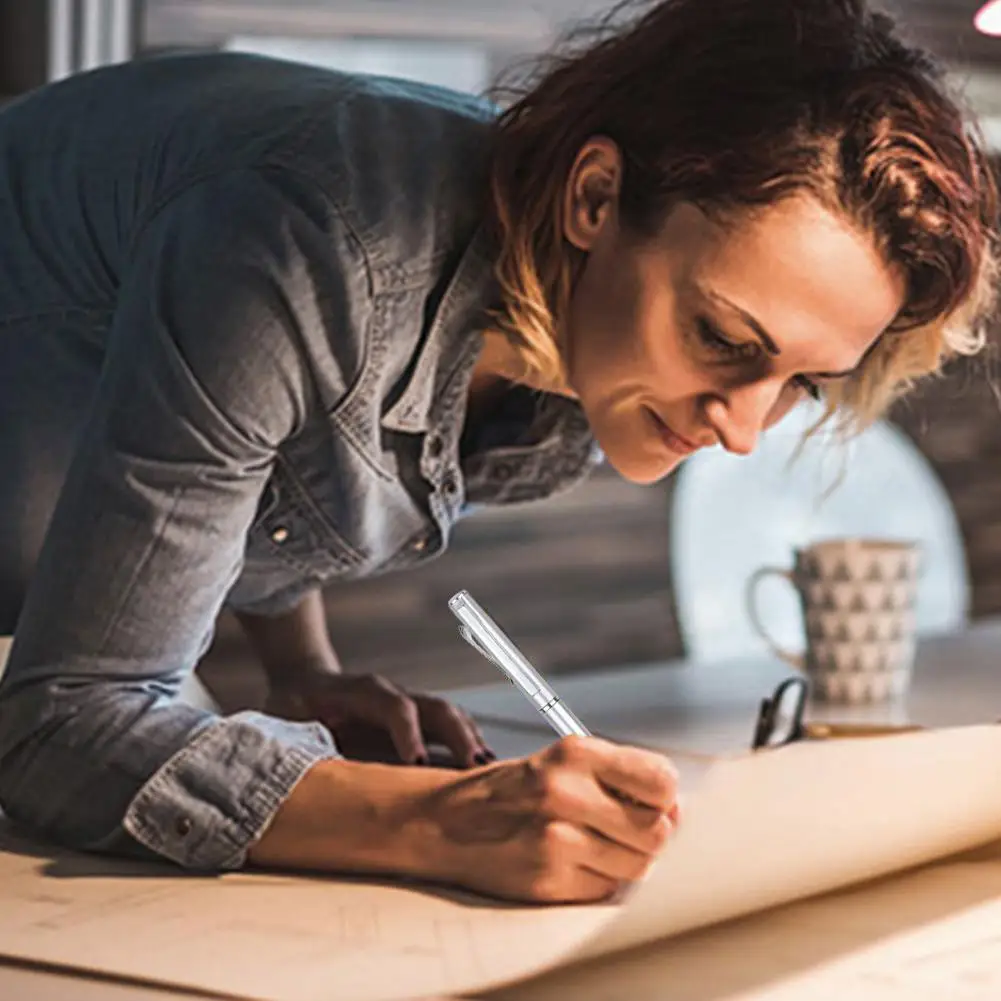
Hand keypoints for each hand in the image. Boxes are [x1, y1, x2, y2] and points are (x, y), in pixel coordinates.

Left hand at [263, 660, 494, 768]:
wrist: (302, 681)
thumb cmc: (290, 708)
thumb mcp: (284, 723)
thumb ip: (296, 744)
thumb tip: (301, 779)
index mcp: (356, 693)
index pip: (393, 706)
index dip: (408, 733)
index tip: (417, 766)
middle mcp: (390, 695)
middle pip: (434, 707)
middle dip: (458, 737)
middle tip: (474, 769)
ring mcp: (406, 705)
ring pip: (448, 717)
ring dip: (470, 743)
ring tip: (490, 774)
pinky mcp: (413, 721)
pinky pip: (448, 729)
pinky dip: (467, 747)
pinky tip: (482, 772)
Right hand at [413, 735, 679, 902]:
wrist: (449, 822)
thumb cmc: (512, 792)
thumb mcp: (564, 763)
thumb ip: (619, 778)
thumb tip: (675, 809)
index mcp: (576, 753)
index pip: (660, 781)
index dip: (666, 798)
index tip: (658, 802)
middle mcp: (566, 793)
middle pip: (656, 831)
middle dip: (650, 834)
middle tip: (626, 828)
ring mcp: (556, 840)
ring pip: (637, 866)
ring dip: (626, 860)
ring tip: (596, 844)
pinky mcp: (548, 880)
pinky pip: (606, 889)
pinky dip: (599, 880)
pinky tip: (574, 862)